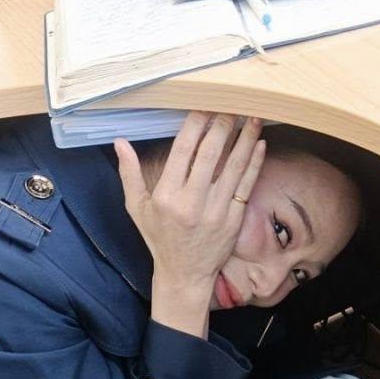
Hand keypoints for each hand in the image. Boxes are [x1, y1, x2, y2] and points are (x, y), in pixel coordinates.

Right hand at [115, 113, 265, 337]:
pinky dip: (254, 164)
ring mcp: (217, 211)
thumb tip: (120, 142)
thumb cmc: (159, 238)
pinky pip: (247, 186)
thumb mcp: (137, 208)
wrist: (185, 274)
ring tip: (253, 117)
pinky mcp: (234, 219)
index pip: (183, 151)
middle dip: (223, 125)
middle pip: (211, 154)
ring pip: (234, 167)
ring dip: (245, 139)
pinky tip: (259, 144)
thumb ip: (129, 174)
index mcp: (167, 196)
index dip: (196, 125)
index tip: (205, 106)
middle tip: (231, 105)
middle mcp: (193, 202)